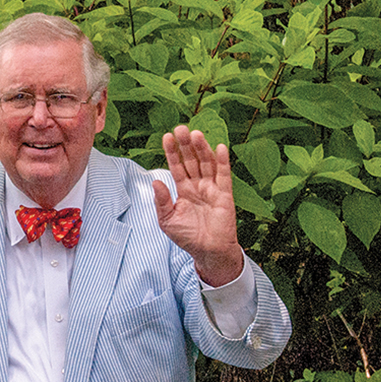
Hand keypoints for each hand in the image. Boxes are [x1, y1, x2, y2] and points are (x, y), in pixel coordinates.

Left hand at [153, 125, 244, 285]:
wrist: (208, 252)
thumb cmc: (188, 237)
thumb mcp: (167, 220)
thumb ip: (161, 201)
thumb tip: (155, 181)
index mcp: (184, 190)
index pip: (177, 167)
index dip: (172, 152)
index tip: (167, 137)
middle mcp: (198, 186)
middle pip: (191, 160)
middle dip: (185, 145)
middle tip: (180, 128)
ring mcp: (212, 189)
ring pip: (207, 164)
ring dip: (202, 149)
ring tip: (196, 134)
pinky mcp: (225, 195)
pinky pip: (224, 176)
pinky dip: (222, 161)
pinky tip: (219, 147)